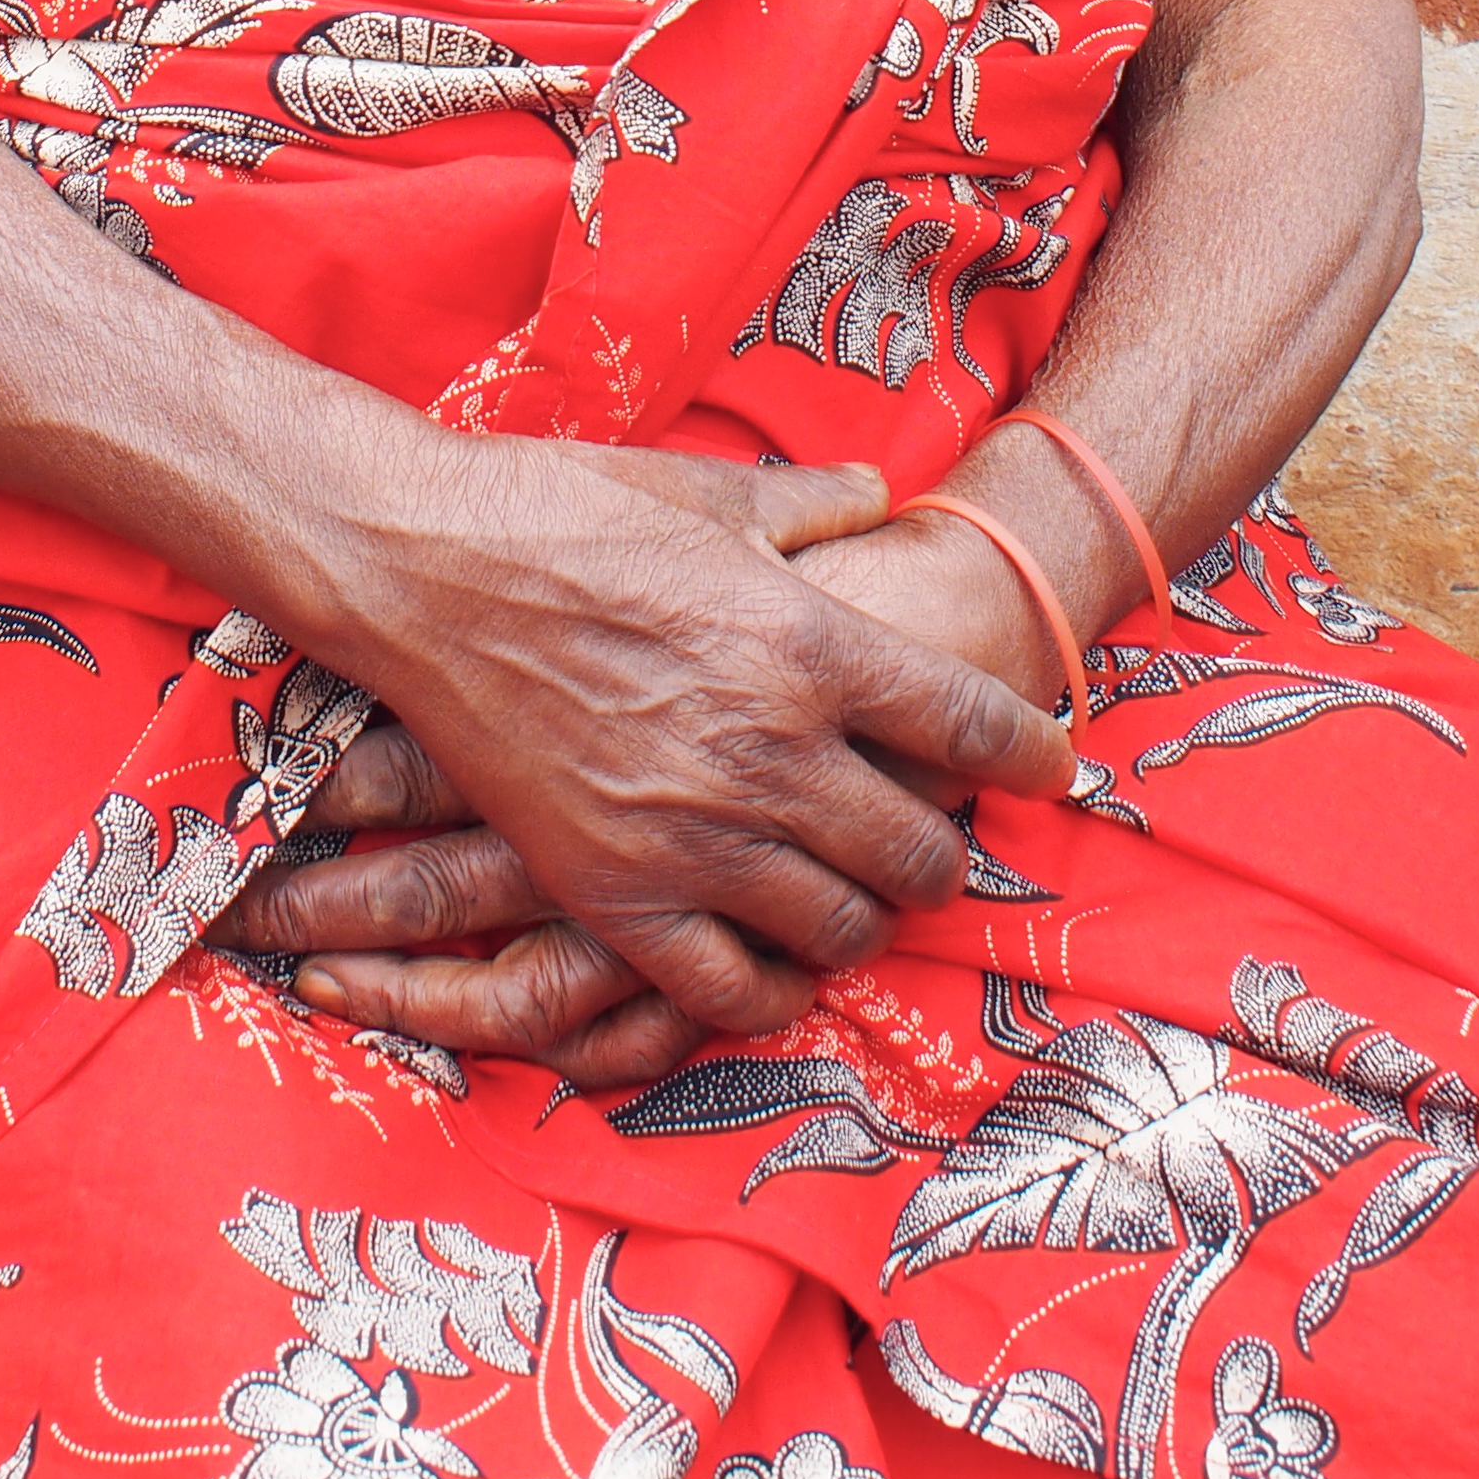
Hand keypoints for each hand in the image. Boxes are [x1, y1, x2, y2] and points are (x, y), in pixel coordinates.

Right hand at [247, 439, 1070, 1068]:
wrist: (423, 568)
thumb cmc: (567, 513)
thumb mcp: (709, 496)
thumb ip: (813, 506)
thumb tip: (883, 492)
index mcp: (807, 644)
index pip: (967, 720)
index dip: (1031, 751)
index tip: (1055, 761)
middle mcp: (769, 750)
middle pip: (919, 849)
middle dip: (949, 854)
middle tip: (945, 842)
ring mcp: (692, 831)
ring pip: (837, 926)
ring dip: (863, 917)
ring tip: (860, 896)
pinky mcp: (614, 889)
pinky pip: (726, 985)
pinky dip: (769, 986)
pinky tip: (777, 959)